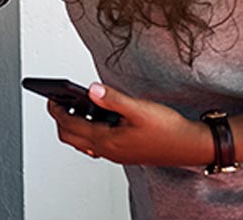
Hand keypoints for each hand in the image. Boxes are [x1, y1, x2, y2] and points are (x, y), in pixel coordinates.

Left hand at [48, 82, 212, 166]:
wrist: (191, 146)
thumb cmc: (169, 130)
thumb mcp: (139, 109)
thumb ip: (113, 99)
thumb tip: (91, 89)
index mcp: (107, 141)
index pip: (70, 126)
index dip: (56, 111)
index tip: (50, 98)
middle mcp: (108, 151)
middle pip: (71, 137)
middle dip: (60, 119)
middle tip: (58, 102)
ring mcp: (116, 153)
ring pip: (82, 142)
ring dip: (74, 125)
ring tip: (76, 106)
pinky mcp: (124, 152)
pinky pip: (96, 144)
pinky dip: (88, 130)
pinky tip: (98, 117)